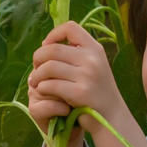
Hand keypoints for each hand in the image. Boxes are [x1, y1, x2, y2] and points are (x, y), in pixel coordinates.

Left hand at [28, 21, 121, 135]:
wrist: (111, 118)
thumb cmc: (96, 92)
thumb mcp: (94, 66)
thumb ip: (76, 54)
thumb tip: (46, 43)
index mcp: (95, 49)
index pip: (70, 28)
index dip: (53, 34)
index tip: (47, 46)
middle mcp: (92, 59)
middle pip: (53, 49)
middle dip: (38, 58)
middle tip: (36, 69)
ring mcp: (87, 76)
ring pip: (48, 67)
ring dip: (37, 75)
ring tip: (35, 82)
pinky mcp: (79, 93)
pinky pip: (50, 85)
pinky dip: (42, 88)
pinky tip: (43, 92)